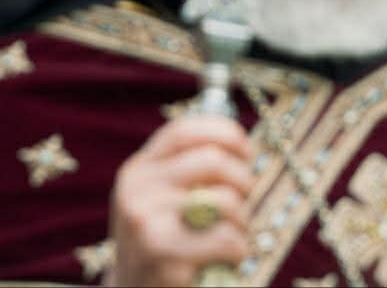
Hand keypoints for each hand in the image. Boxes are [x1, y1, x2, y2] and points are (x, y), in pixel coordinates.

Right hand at [106, 114, 255, 286]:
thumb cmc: (163, 240)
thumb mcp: (162, 197)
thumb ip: (189, 169)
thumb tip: (242, 145)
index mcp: (138, 169)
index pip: (184, 130)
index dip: (225, 134)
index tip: (246, 152)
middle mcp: (136, 191)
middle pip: (213, 160)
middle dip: (244, 180)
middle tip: (245, 199)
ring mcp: (146, 223)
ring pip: (225, 201)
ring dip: (243, 220)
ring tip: (233, 234)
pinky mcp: (162, 256)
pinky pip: (225, 239)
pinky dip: (239, 250)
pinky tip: (226, 258)